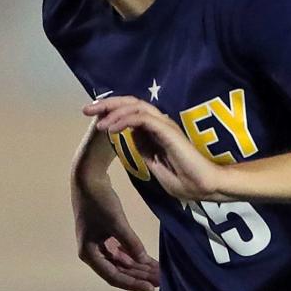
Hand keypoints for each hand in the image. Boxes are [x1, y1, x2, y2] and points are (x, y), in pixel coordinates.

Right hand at [74, 186, 159, 290]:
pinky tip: (149, 261)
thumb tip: (143, 260)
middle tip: (160, 281)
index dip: (132, 283)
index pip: (113, 276)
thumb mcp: (116, 222)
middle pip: (119, 271)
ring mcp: (99, 244)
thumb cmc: (99, 200)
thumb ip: (130, 242)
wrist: (89, 177)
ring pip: (122, 263)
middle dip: (139, 276)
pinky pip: (122, 252)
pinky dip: (135, 256)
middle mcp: (93, 253)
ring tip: (158, 273)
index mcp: (89, 254)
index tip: (150, 288)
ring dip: (139, 268)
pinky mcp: (105, 236)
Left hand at [85, 95, 230, 202]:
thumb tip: (131, 138)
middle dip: (107, 104)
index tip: (94, 119)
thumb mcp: (155, 165)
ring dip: (112, 111)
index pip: (132, 113)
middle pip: (130, 104)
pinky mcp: (167, 130)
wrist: (204, 187)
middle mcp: (160, 123)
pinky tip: (111, 129)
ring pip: (134, 107)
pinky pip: (141, 118)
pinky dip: (124, 121)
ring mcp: (164, 125)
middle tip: (87, 110)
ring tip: (97, 121)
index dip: (112, 112)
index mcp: (157, 131)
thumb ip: (144, 150)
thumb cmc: (184, 181)